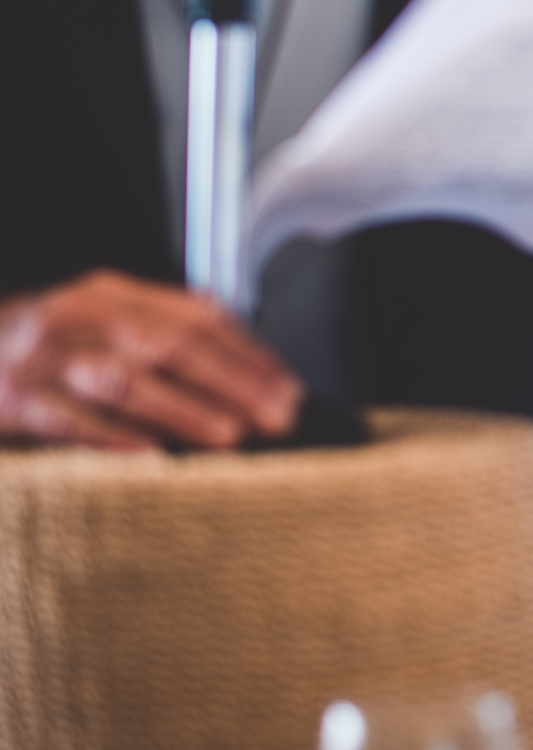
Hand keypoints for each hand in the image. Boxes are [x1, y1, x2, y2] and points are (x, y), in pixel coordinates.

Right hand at [0, 270, 302, 449]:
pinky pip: (68, 420)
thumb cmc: (43, 344)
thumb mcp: (102, 320)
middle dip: (231, 381)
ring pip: (123, 381)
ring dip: (182, 409)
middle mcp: (81, 319)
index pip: (196, 319)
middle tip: (276, 415)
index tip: (289, 387)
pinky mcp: (14, 401)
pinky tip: (151, 455)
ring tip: (229, 434)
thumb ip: (166, 327)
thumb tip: (249, 359)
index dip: (249, 353)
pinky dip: (113, 437)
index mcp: (111, 295)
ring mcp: (46, 360)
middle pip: (169, 345)